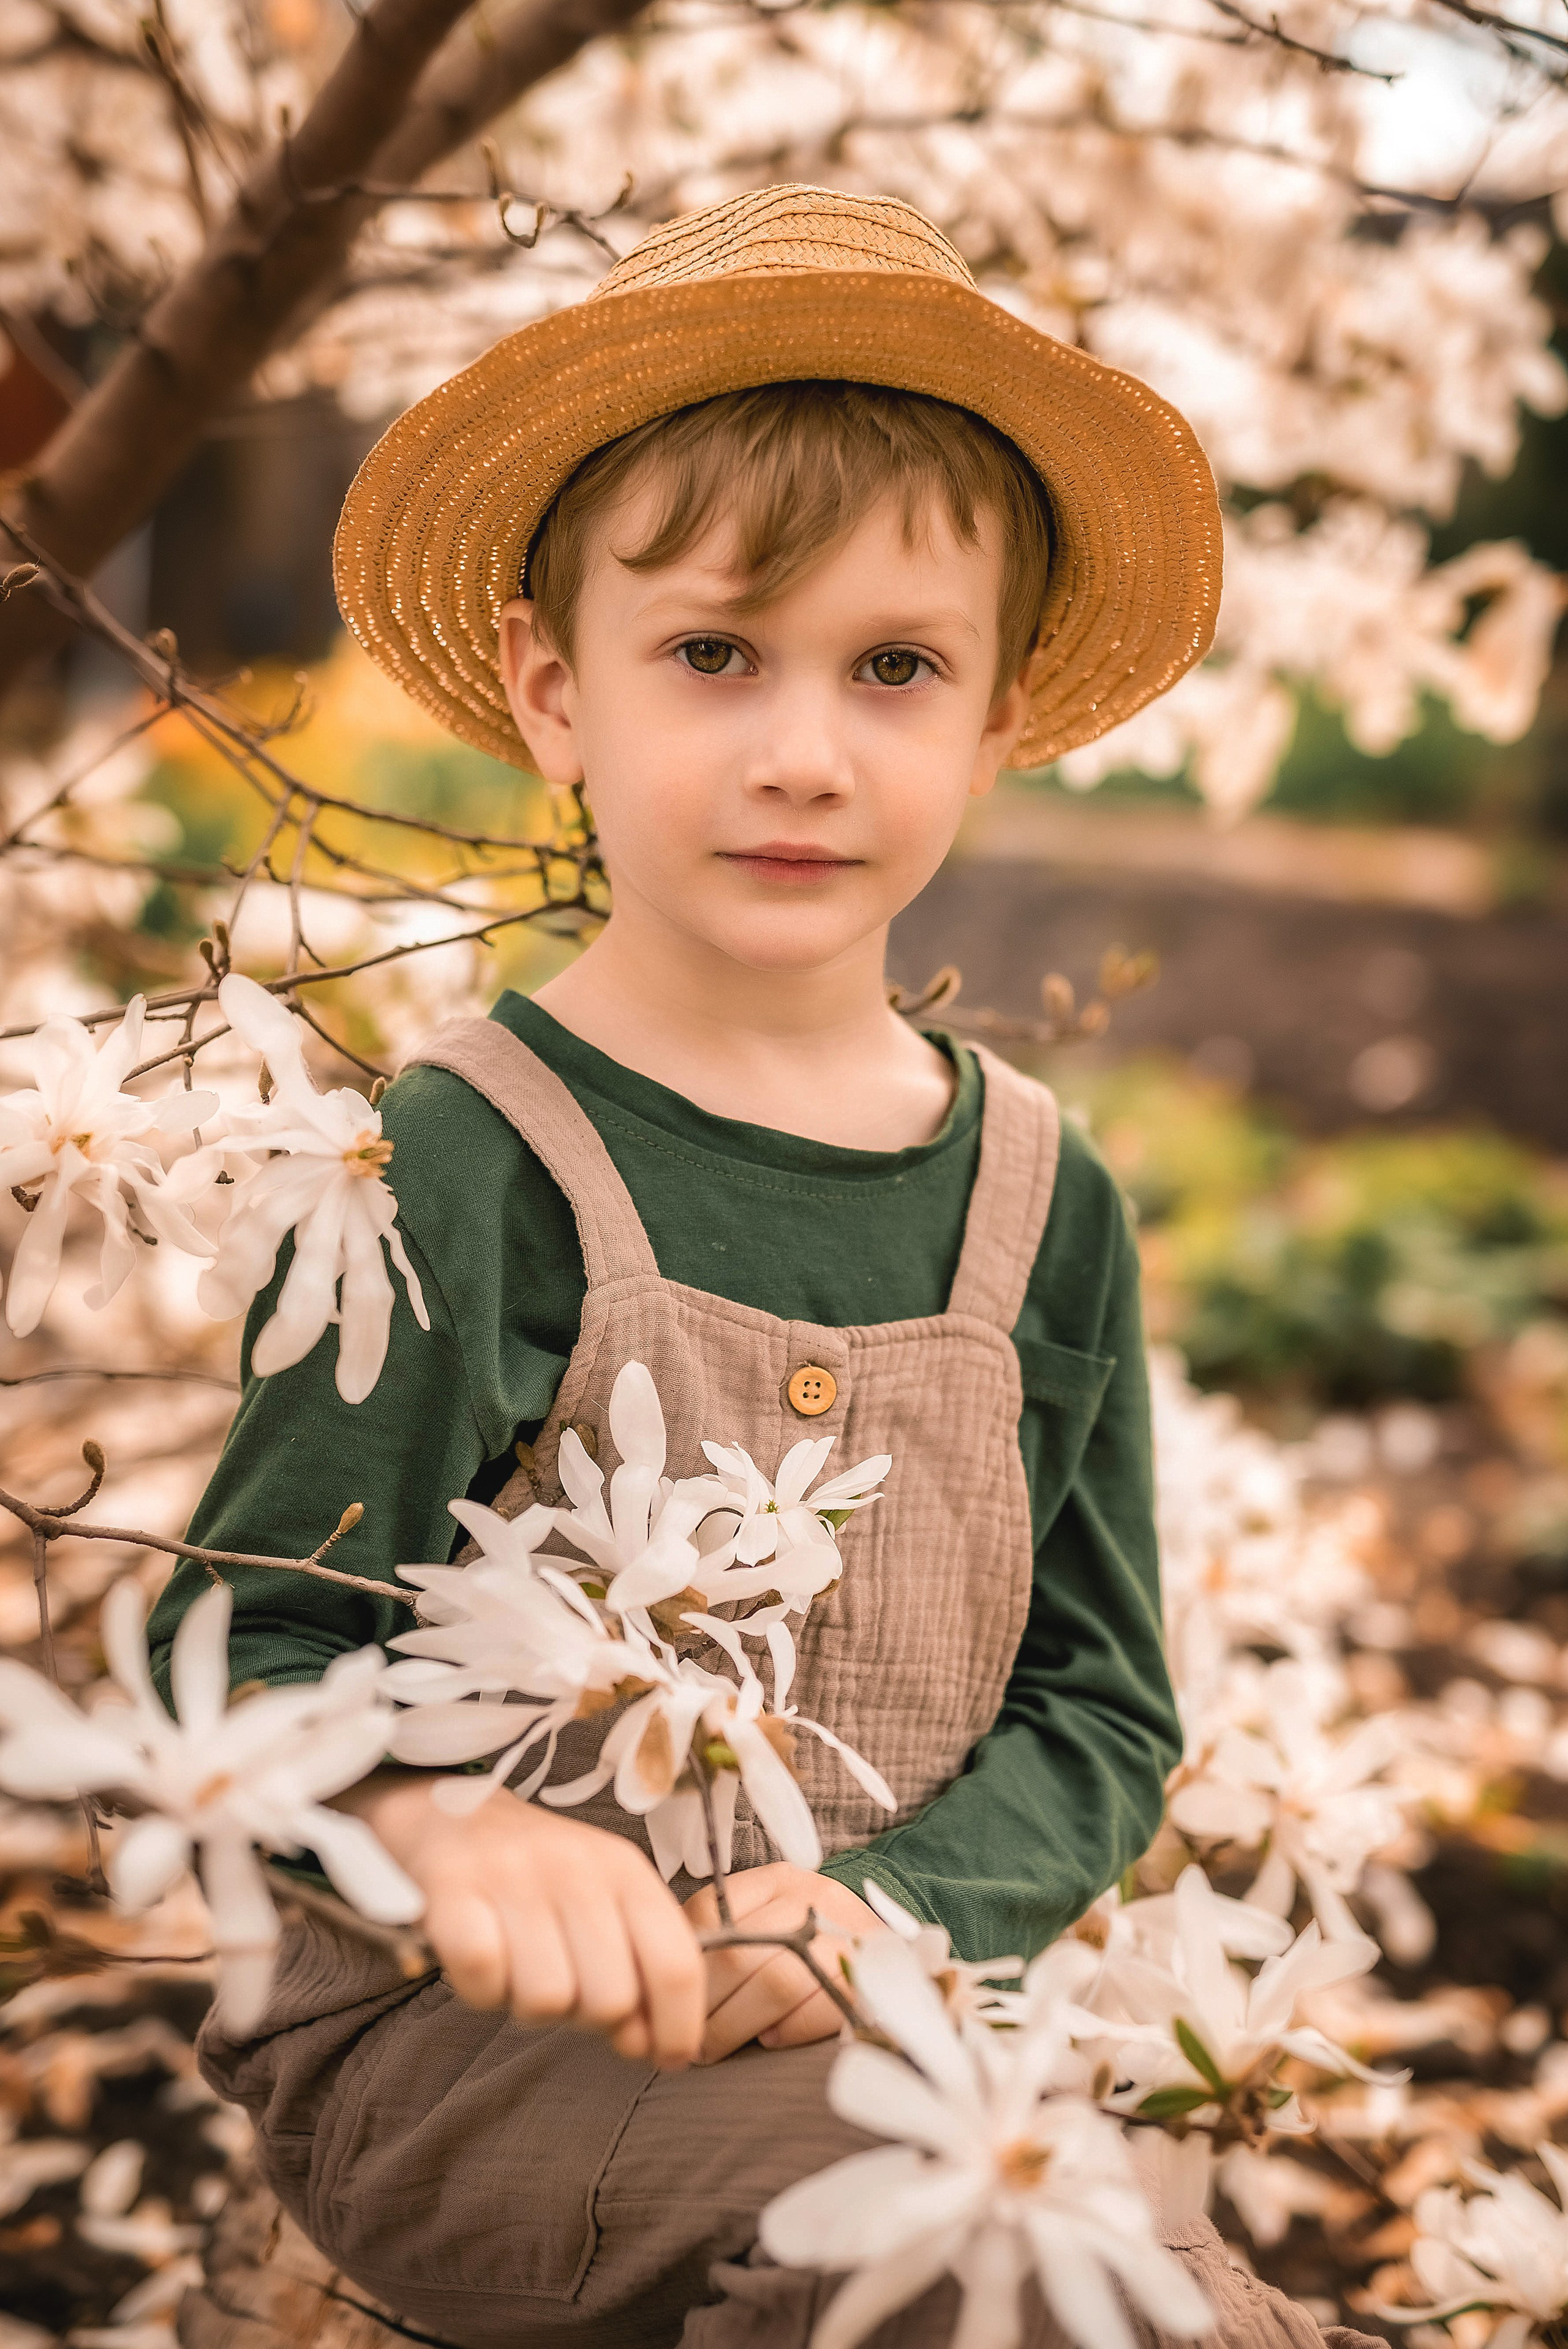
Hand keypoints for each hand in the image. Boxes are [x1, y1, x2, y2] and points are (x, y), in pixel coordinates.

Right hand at [338, 1772, 703, 2068]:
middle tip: (563, 1985)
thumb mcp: (602, 1905)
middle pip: (612, 1999)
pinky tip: (482, 1960)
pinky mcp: (452, 1887)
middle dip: (589, 2017)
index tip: (669, 2057)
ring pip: (547, 2000)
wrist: (450, 1815)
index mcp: (625, 1870)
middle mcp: (576, 1867)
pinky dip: (480, 1988)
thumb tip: (649, 2045)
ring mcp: (513, 1874)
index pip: (677, 1963)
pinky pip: (484, 1976)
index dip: (679, 2027)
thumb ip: (637, 1972)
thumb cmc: (537, 1878)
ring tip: (519, 1967)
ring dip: (529, 2004)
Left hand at [684, 1863, 879, 2062]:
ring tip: (713, 2049)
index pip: (712, 1912)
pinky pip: (818, 2007)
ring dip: (733, 2026)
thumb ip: (728, 1938)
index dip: (684, 1964)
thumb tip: (668, 1983)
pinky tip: (769, 2040)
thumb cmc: (811, 1949)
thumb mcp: (769, 1923)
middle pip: (739, 1952)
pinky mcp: (871, 1978)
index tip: (668, 2000)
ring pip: (776, 1983)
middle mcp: (812, 1897)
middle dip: (703, 2005)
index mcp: (777, 1880)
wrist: (895, 1962)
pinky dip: (786, 2031)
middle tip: (685, 2038)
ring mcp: (845, 1935)